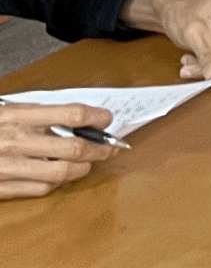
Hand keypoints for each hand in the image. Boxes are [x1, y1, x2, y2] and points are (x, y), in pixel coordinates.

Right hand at [0, 104, 116, 199]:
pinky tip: (60, 176)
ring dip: (83, 168)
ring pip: (63, 171)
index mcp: (18, 116)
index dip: (97, 117)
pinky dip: (57, 183)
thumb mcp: (8, 112)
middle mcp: (16, 141)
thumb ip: (40, 114)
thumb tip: (79, 119)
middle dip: (100, 149)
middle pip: (74, 147)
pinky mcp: (3, 188)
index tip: (106, 119)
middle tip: (109, 148)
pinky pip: (42, 189)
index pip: (73, 115)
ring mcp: (9, 167)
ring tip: (88, 163)